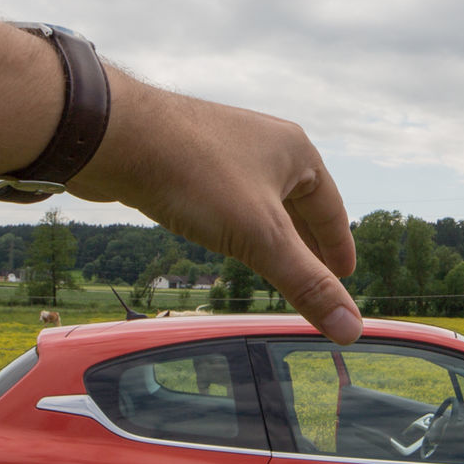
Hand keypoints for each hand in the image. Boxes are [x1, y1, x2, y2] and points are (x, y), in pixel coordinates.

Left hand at [69, 68, 362, 344]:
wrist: (113, 135)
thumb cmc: (194, 174)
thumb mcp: (261, 238)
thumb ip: (306, 284)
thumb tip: (351, 328)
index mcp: (296, 151)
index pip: (332, 209)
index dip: (339, 247)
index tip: (344, 275)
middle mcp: (264, 142)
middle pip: (298, 203)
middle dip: (307, 243)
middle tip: (316, 277)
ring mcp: (224, 146)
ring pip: (259, 200)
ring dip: (270, 234)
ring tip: (273, 264)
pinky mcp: (188, 156)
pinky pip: (225, 195)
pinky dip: (235, 222)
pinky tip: (224, 238)